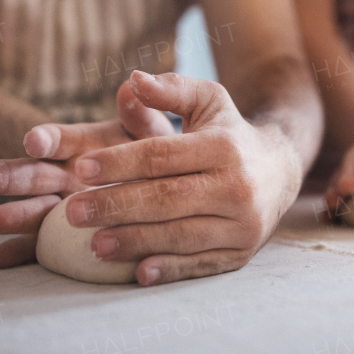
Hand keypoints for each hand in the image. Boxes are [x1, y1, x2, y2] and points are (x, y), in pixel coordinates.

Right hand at [0, 79, 172, 268]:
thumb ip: (144, 114)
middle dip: (6, 177)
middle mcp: (67, 175)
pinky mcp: (64, 238)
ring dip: (9, 216)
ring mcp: (63, 207)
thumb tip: (133, 86)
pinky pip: (39, 247)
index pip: (62, 140)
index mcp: (85, 145)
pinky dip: (17, 252)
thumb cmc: (158, 152)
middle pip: (34, 175)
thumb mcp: (153, 131)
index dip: (47, 139)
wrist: (167, 187)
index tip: (33, 141)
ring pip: (33, 212)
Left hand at [57, 70, 304, 285]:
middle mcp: (238, 187)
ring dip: (134, 242)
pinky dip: (170, 270)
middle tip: (72, 212)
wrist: (281, 171)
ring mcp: (242, 224)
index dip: (119, 163)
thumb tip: (132, 80)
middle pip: (167, 199)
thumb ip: (171, 88)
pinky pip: (201, 264)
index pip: (162, 156)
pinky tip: (138, 272)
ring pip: (181, 235)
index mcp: (224, 147)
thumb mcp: (208, 100)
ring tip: (93, 244)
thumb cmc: (230, 132)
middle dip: (116, 206)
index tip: (81, 169)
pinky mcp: (242, 253)